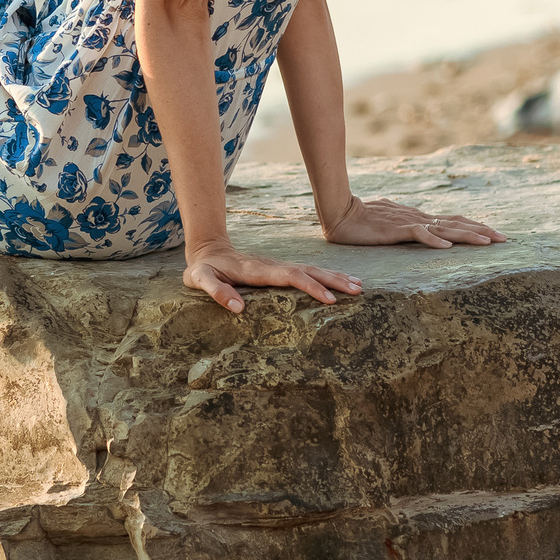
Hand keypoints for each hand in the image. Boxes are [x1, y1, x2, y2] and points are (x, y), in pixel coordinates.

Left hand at [183, 242, 362, 314]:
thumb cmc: (203, 270)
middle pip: (308, 271)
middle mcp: (273, 265)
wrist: (208, 250)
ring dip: (335, 277)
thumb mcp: (200, 280)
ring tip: (358, 286)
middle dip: (333, 280)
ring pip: (311, 269)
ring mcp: (278, 265)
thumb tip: (238, 308)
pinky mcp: (280, 269)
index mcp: (257, 270)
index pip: (290, 277)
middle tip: (357, 290)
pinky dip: (326, 276)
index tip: (329, 298)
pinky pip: (307, 272)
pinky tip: (341, 281)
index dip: (310, 286)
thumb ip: (216, 292)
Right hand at [320, 194, 505, 247]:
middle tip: (505, 239)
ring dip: (467, 235)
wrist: (341, 213)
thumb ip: (407, 224)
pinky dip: (433, 240)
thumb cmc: (363, 217)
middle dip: (482, 231)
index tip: (495, 235)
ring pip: (444, 228)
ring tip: (487, 242)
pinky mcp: (396, 229)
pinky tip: (446, 247)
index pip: (454, 222)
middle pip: (457, 224)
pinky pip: (418, 234)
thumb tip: (419, 227)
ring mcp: (409, 222)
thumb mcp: (391, 222)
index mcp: (420, 218)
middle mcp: (420, 218)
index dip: (475, 227)